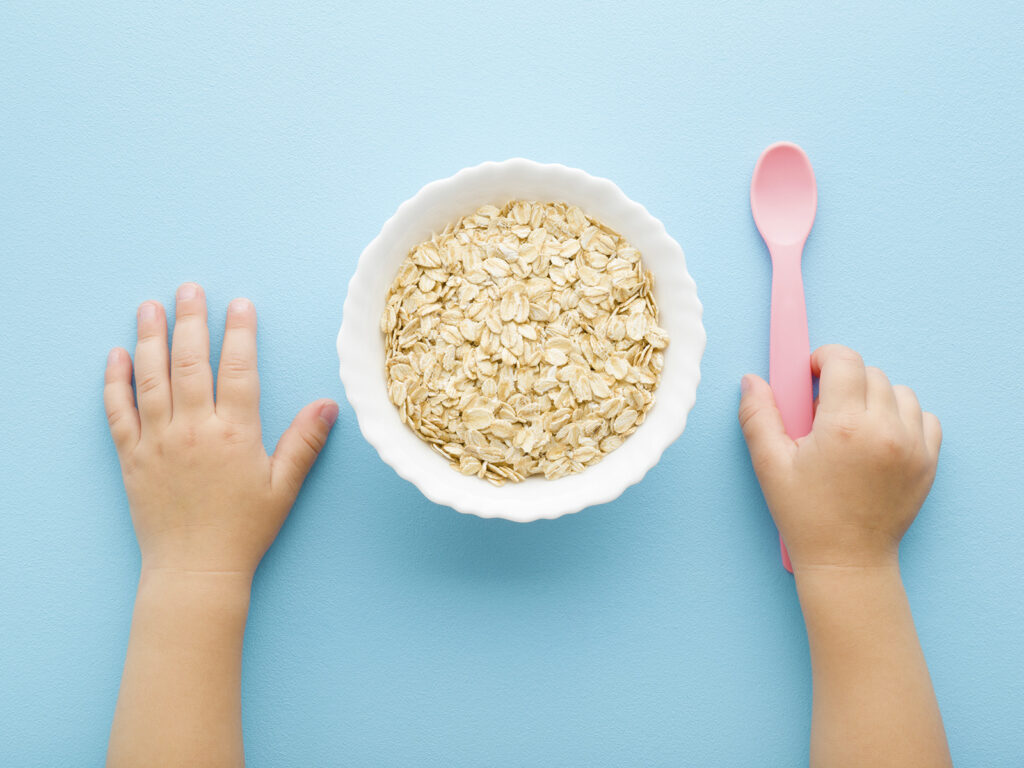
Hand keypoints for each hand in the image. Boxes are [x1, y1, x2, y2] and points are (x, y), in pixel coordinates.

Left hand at [103, 282, 337, 575]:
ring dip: (150, 338)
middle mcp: (193, 430)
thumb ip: (304, 442)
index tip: (239, 305)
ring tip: (150, 306)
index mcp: (234, 433)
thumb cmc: (244, 530)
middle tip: (189, 289)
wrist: (195, 570)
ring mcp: (157, 441)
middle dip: (190, 321)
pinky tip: (117, 355)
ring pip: (150, 378)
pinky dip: (115, 381)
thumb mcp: (283, 487)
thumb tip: (328, 405)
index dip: (239, 333)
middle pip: (189, 362)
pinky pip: (118, 412)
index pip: (238, 370)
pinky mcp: (132, 457)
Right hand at [738, 344, 940, 569]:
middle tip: (824, 408)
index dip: (824, 358)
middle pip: (870, 373)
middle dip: (845, 380)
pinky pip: (924, 417)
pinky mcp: (928, 461)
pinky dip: (903, 417)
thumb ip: (758, 416)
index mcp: (843, 426)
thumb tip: (752, 380)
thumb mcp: (770, 465)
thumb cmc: (806, 515)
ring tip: (853, 422)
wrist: (847, 560)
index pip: (844, 360)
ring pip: (899, 391)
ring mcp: (912, 446)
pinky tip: (879, 436)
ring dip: (875, 396)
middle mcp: (884, 430)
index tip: (812, 374)